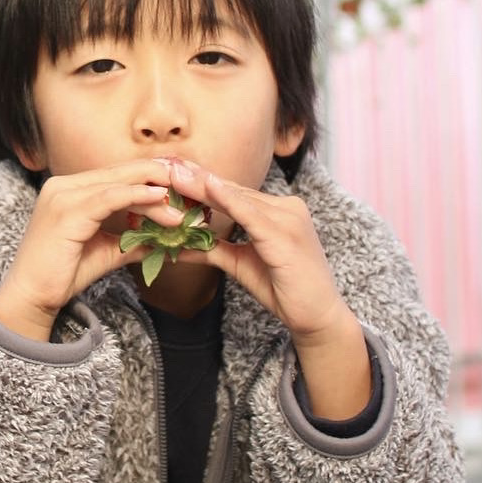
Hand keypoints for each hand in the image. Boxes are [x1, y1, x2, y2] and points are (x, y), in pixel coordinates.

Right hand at [0, 162, 172, 341]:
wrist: (31, 296)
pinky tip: (161, 199)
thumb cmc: (64, 274)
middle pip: (121, 172)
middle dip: (160, 176)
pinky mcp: (66, 211)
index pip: (118, 175)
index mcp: (70, 189)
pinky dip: (137, 196)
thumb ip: (135, 240)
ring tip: (184, 202)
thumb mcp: (107, 250)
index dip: (152, 176)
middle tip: (193, 184)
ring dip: (156, 190)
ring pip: (119, 183)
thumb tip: (171, 241)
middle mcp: (64, 185)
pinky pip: (109, 197)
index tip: (184, 183)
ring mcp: (62, 195)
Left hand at [161, 159, 370, 418]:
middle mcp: (286, 207)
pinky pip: (252, 214)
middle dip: (196, 179)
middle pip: (232, 191)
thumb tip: (179, 246)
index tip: (171, 170)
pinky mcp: (287, 235)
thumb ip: (213, 249)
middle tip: (164, 165)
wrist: (316, 317)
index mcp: (277, 211)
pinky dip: (229, 201)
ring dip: (203, 187)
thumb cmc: (283, 288)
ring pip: (238, 198)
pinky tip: (208, 189)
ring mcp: (289, 218)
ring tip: (174, 176)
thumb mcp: (239, 263)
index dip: (200, 182)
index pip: (232, 193)